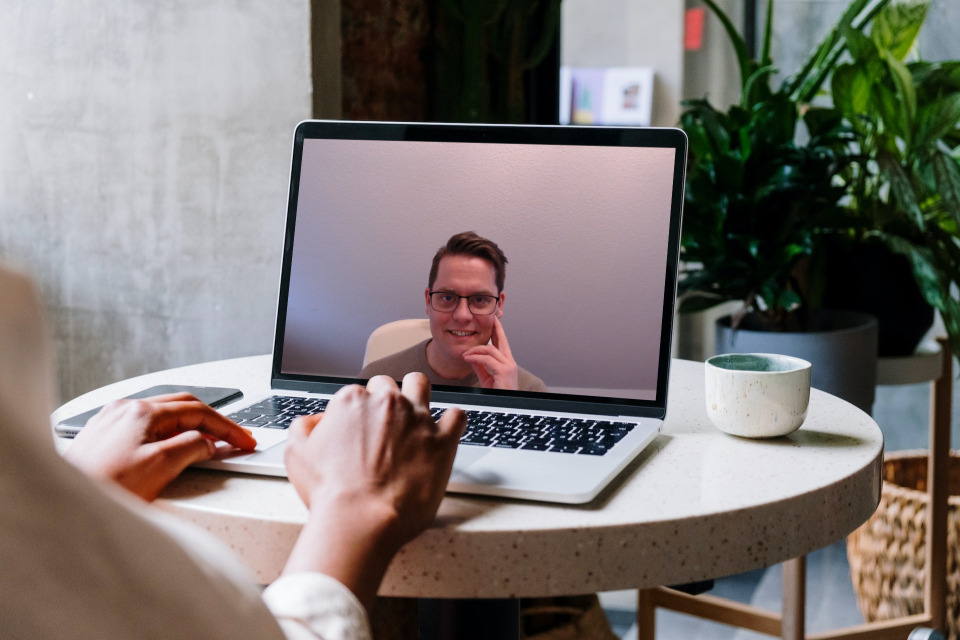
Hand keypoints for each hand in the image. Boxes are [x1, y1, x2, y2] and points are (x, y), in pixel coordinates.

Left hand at [64, 393, 256, 500]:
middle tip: (236, 439)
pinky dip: (170, 433)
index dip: (228, 427)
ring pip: (165, 415)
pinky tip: (175, 446)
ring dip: (192, 426)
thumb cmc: (103, 489)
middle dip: (213, 422)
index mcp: (142, 412)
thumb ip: (192, 447)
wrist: (59, 506)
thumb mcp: (160, 467)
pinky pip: (147, 426)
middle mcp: (126, 409)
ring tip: (211, 444)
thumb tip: (208, 442)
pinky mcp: (104, 436)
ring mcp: (113, 421)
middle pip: (183, 407)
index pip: (198, 412)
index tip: (246, 440)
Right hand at [282, 373, 464, 609]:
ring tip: (413, 414)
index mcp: (352, 401)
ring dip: (416, 394)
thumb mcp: (297, 455)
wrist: (361, 520)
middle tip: (381, 427)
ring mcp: (417, 418)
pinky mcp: (441, 440)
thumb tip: (314, 421)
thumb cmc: (331, 493)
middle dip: (384, 402)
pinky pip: (456, 416)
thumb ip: (303, 427)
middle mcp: (387, 402)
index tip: (357, 431)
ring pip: (420, 385)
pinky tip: (444, 430)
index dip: (355, 413)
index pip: (356, 393)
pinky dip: (451, 421)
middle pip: (387, 387)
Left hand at [461, 316, 519, 389]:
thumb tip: (472, 358)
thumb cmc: (498, 396)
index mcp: (508, 364)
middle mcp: (510, 363)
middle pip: (501, 340)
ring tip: (465, 354)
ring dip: (475, 350)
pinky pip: (487, 359)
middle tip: (489, 318)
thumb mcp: (487, 380)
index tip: (493, 322)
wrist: (504, 409)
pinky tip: (467, 359)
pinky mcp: (504, 372)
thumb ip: (481, 367)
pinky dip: (475, 357)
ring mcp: (509, 367)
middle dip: (494, 328)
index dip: (497, 332)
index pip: (502, 344)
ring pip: (490, 349)